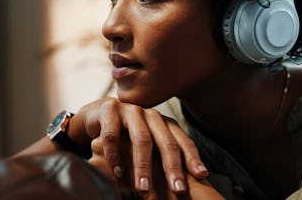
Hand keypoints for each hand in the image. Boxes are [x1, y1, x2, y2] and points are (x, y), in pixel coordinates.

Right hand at [69, 97, 208, 194]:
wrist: (99, 114)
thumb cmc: (128, 135)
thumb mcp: (149, 145)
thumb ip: (162, 158)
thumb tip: (181, 185)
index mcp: (166, 124)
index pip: (183, 141)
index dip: (193, 158)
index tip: (202, 176)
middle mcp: (152, 116)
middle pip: (166, 142)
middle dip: (172, 167)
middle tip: (177, 190)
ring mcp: (132, 111)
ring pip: (142, 139)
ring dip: (143, 166)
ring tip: (144, 189)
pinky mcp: (110, 111)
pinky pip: (113, 135)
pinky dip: (115, 155)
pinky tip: (118, 172)